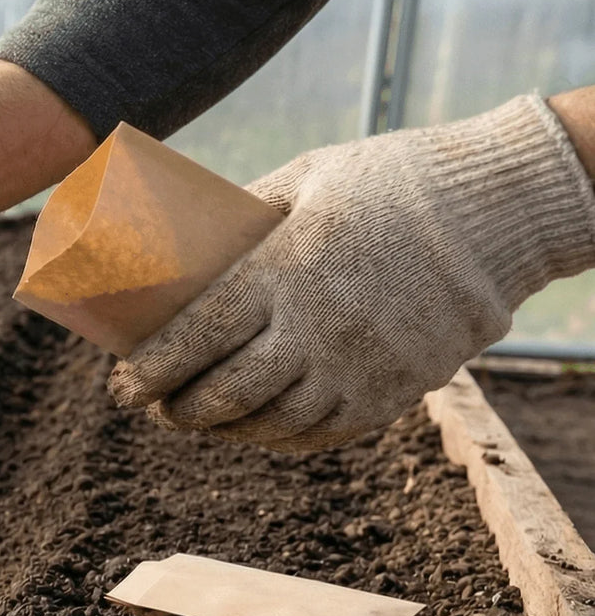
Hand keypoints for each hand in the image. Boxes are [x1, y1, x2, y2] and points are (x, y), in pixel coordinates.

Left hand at [110, 95, 594, 451]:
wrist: (494, 213)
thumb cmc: (386, 183)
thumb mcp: (303, 178)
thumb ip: (241, 216)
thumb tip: (172, 238)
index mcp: (286, 271)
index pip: (195, 339)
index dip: (147, 373)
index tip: (120, 387)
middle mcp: (318, 329)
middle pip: (224, 395)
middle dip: (176, 410)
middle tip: (152, 406)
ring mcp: (357, 368)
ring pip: (268, 425)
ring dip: (222, 430)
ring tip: (196, 418)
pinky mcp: (390, 393)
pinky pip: (318, 434)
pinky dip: (276, 437)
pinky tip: (254, 428)